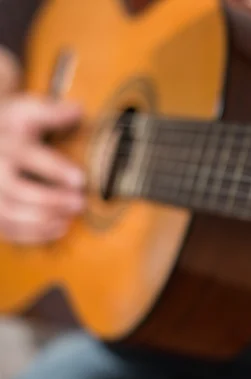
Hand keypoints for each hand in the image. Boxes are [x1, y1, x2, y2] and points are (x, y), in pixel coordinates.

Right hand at [0, 95, 84, 243]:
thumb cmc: (11, 126)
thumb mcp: (28, 112)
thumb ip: (52, 113)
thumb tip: (79, 109)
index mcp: (7, 143)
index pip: (29, 157)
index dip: (56, 170)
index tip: (81, 180)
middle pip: (18, 190)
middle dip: (51, 200)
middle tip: (80, 203)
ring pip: (9, 213)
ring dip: (42, 222)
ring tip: (69, 222)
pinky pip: (5, 228)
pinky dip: (31, 234)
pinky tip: (57, 230)